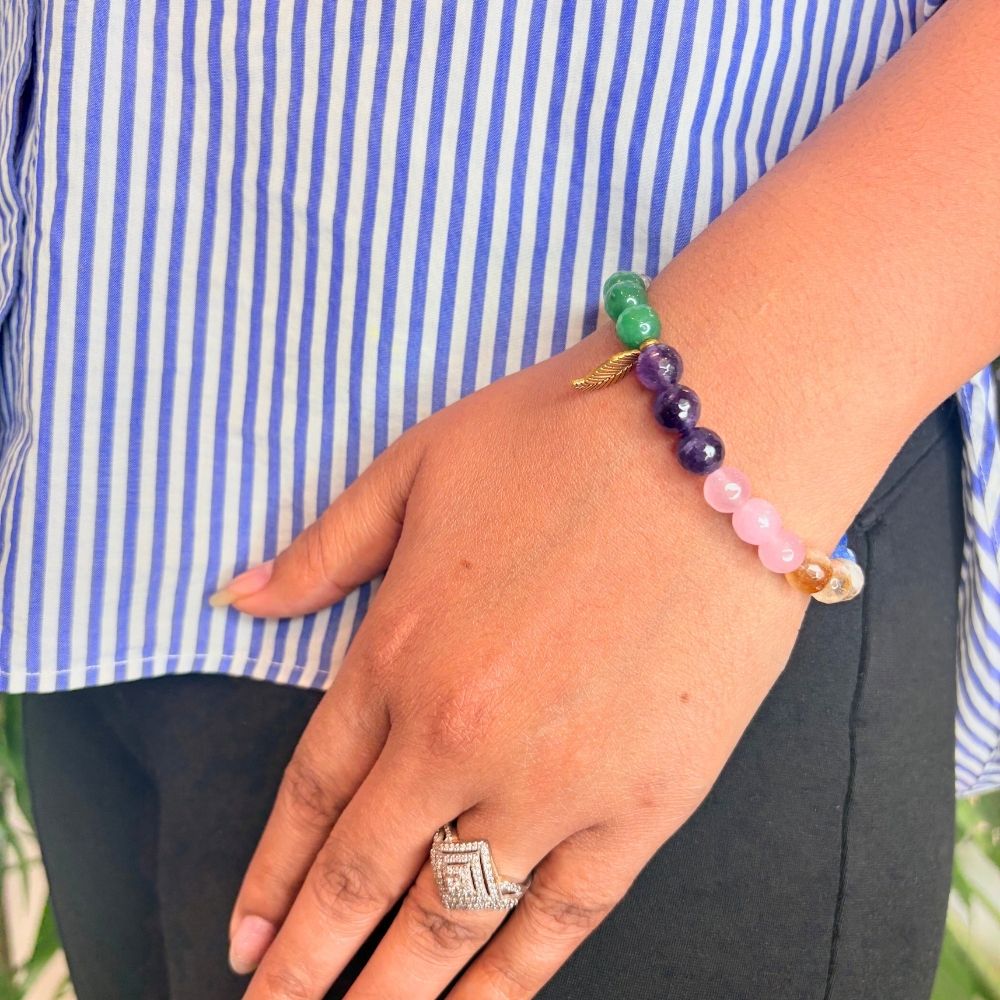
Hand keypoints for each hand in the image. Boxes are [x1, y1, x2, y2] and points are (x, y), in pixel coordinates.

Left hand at [224, 328, 811, 998]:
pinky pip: (560, 922)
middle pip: (361, 880)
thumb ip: (324, 548)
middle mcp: (454, 737)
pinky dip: (508, 984)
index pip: (309, 799)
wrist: (714, 443)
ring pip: (449, 922)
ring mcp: (550, 782)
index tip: (243, 942)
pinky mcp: (644, 806)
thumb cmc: (562, 440)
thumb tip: (236, 595)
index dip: (271, 880)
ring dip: (392, 995)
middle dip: (307, 967)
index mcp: (393, 654)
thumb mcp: (418, 469)